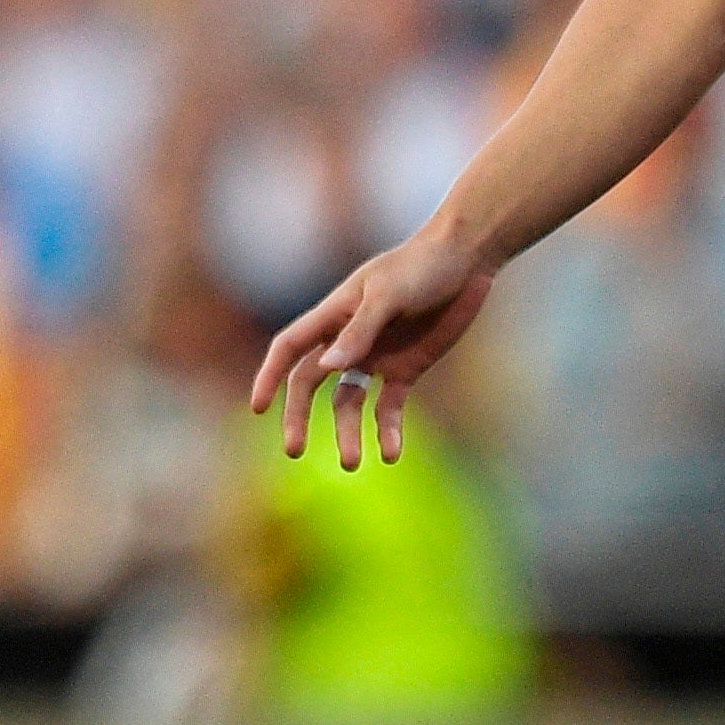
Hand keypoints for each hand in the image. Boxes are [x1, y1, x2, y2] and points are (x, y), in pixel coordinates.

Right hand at [249, 221, 498, 469]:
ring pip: (348, 403)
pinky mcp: (406, 370)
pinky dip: (387, 430)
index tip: (258, 409)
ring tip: (351, 463)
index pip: (289, 348)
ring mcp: (376, 357)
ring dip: (347, 432)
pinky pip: (389, 407)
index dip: (269, 377)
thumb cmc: (422, 266)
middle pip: (310, 384)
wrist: (466, 261)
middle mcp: (348, 341)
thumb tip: (328, 368)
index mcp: (333, 316)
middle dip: (299, 417)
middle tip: (294, 451)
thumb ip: (360, 330)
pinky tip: (390, 453)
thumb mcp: (389, 294)